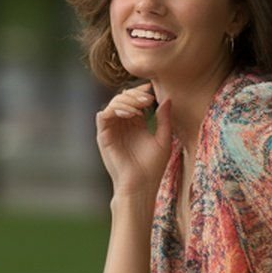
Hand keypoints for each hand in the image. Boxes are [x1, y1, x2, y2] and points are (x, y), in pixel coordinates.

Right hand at [95, 82, 174, 197]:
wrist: (141, 184)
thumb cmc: (153, 167)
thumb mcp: (163, 139)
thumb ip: (164, 119)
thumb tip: (167, 98)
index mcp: (136, 125)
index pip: (134, 101)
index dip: (140, 92)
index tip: (151, 88)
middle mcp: (122, 125)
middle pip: (123, 99)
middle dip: (134, 95)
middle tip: (147, 98)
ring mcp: (112, 130)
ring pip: (113, 104)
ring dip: (126, 101)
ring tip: (140, 106)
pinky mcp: (104, 136)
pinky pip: (104, 115)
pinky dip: (115, 109)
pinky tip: (130, 114)